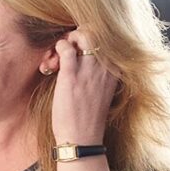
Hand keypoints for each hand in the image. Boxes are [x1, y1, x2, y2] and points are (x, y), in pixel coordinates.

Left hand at [50, 29, 118, 143]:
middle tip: (66, 50)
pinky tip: (54, 61)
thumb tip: (82, 60)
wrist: (82, 137)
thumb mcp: (101, 91)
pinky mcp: (71, 77)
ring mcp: (89, 71)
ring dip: (68, 39)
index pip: (108, 40)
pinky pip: (66, 49)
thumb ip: (97, 74)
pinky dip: (58, 48)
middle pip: (97, 33)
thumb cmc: (87, 116)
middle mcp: (106, 67)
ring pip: (83, 35)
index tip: (78, 53)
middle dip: (79, 35)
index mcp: (115, 70)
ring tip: (59, 56)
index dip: (90, 41)